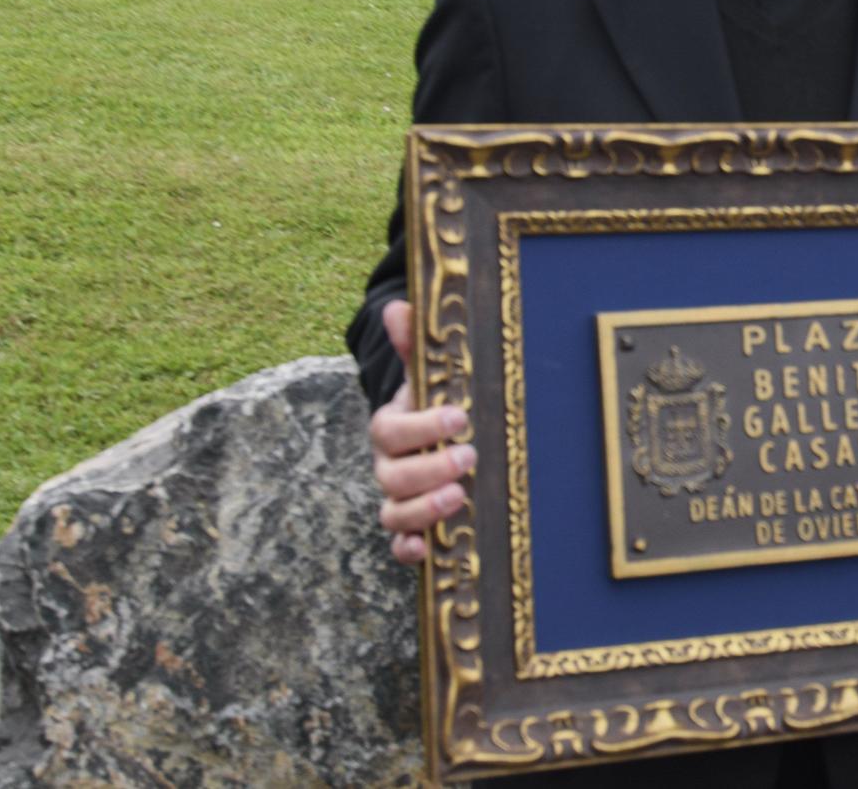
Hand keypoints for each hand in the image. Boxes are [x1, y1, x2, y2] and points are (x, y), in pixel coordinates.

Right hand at [367, 299, 475, 564]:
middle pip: (392, 476)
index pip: (391, 430)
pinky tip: (427, 548)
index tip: (459, 417)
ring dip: (423, 510)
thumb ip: (416, 346)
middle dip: (429, 469)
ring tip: (458, 497)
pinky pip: (398, 546)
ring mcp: (397, 500)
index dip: (422, 427)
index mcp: (391, 428)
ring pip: (393, 514)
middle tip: (469, 457)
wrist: (432, 437)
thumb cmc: (435, 403)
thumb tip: (398, 308)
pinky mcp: (410, 528)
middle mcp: (388, 466)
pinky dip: (409, 549)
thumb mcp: (430, 376)